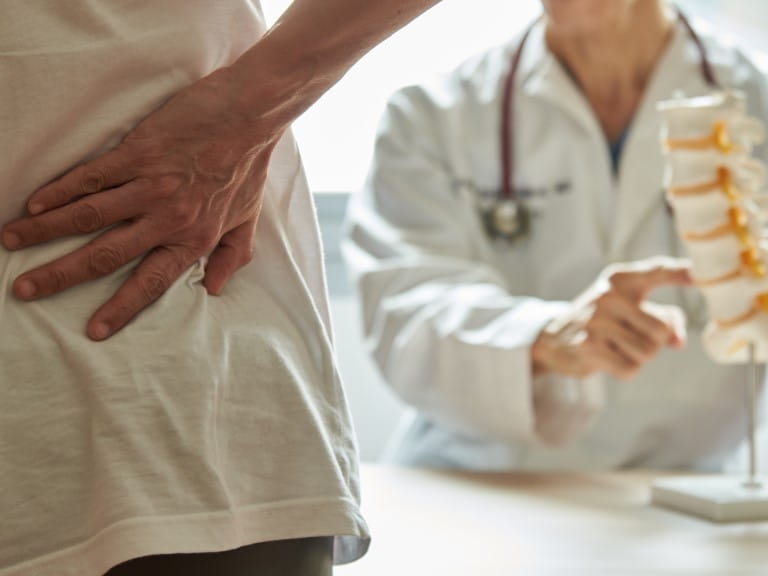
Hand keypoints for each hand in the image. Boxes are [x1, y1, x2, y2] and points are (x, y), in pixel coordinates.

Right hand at [1, 66, 277, 340]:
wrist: (250, 116)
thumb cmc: (248, 169)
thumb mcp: (248, 221)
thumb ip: (233, 257)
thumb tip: (215, 289)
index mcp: (194, 240)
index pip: (151, 284)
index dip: (121, 309)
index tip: (92, 331)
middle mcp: (168, 219)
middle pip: (106, 256)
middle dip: (61, 275)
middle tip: (24, 290)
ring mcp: (150, 186)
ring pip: (89, 215)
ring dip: (45, 230)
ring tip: (11, 241)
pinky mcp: (138, 153)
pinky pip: (92, 177)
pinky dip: (60, 190)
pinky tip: (34, 203)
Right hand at [531, 256, 691, 379]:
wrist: (551, 336)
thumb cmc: (602, 321)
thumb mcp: (629, 309)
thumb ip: (662, 318)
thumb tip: (678, 342)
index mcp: (621, 279)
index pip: (657, 270)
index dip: (681, 272)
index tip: (698, 274)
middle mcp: (609, 295)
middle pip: (662, 329)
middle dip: (655, 342)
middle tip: (629, 337)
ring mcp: (596, 321)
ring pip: (648, 352)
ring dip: (638, 357)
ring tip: (615, 346)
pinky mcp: (588, 347)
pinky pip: (630, 369)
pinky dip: (624, 370)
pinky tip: (606, 358)